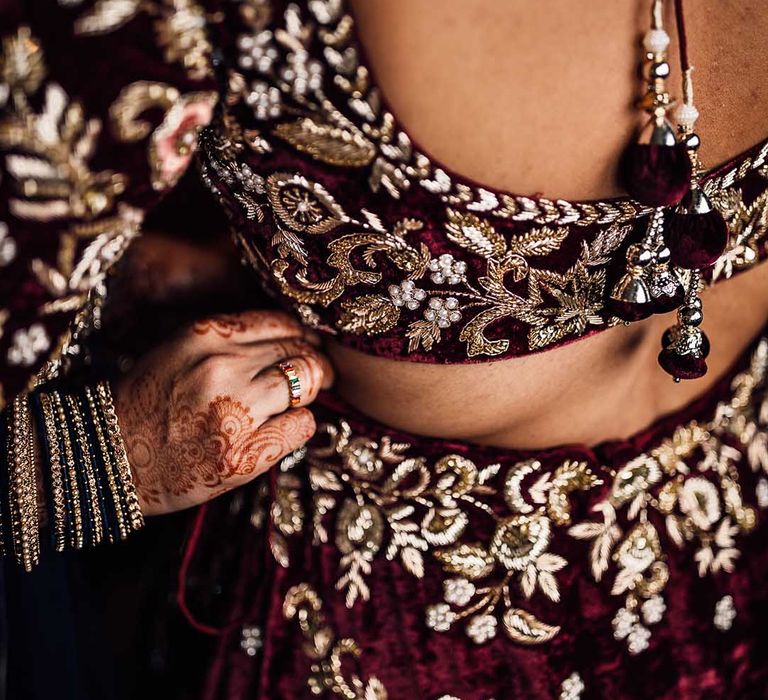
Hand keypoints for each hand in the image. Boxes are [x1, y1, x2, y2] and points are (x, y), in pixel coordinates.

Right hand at [114, 310, 332, 515]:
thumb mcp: (180, 350)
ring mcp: (235, 411)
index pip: (282, 323)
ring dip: (312, 390)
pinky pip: (302, 426)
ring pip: (307, 383)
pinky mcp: (244, 454)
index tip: (309, 345)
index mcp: (206, 335)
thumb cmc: (146, 404)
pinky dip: (301, 424)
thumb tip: (292, 337)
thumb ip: (230, 339)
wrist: (109, 461)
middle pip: (300, 352)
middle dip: (316, 363)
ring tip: (304, 398)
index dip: (303, 336)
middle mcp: (223, 367)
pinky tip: (287, 428)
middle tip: (319, 374)